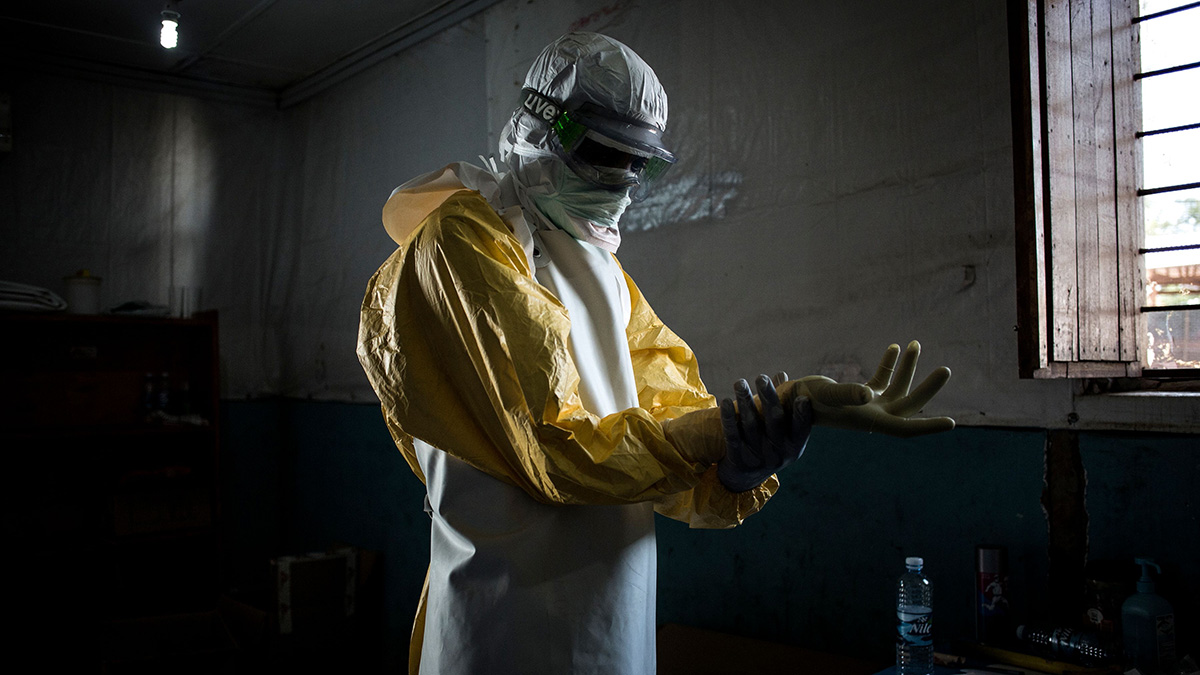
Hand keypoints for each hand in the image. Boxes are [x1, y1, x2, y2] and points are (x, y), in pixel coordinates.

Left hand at [717, 373, 812, 492]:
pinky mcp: (738, 460)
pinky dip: (729, 418)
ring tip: (740, 383)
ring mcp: (758, 458)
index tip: (801, 398)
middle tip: (761, 378)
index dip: (802, 415)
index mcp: (794, 447)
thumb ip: (782, 406)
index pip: (801, 429)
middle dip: (769, 397)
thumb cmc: (767, 447)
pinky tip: (724, 402)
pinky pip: (732, 436)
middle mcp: (778, 454)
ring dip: (745, 402)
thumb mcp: (780, 434)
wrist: (744, 481)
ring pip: (751, 426)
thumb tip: (782, 376)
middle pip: (774, 422)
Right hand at [779, 341, 953, 437]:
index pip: (905, 428)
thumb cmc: (805, 401)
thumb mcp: (826, 395)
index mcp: (870, 421)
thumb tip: (868, 394)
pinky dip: (889, 365)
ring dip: (908, 367)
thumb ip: (847, 394)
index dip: (928, 427)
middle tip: (946, 370)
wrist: (788, 402)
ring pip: (898, 388)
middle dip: (928, 388)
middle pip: (909, 404)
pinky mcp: (861, 395)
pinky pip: (882, 380)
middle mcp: (874, 415)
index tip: (951, 424)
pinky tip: (895, 347)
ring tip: (916, 343)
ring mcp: (869, 405)